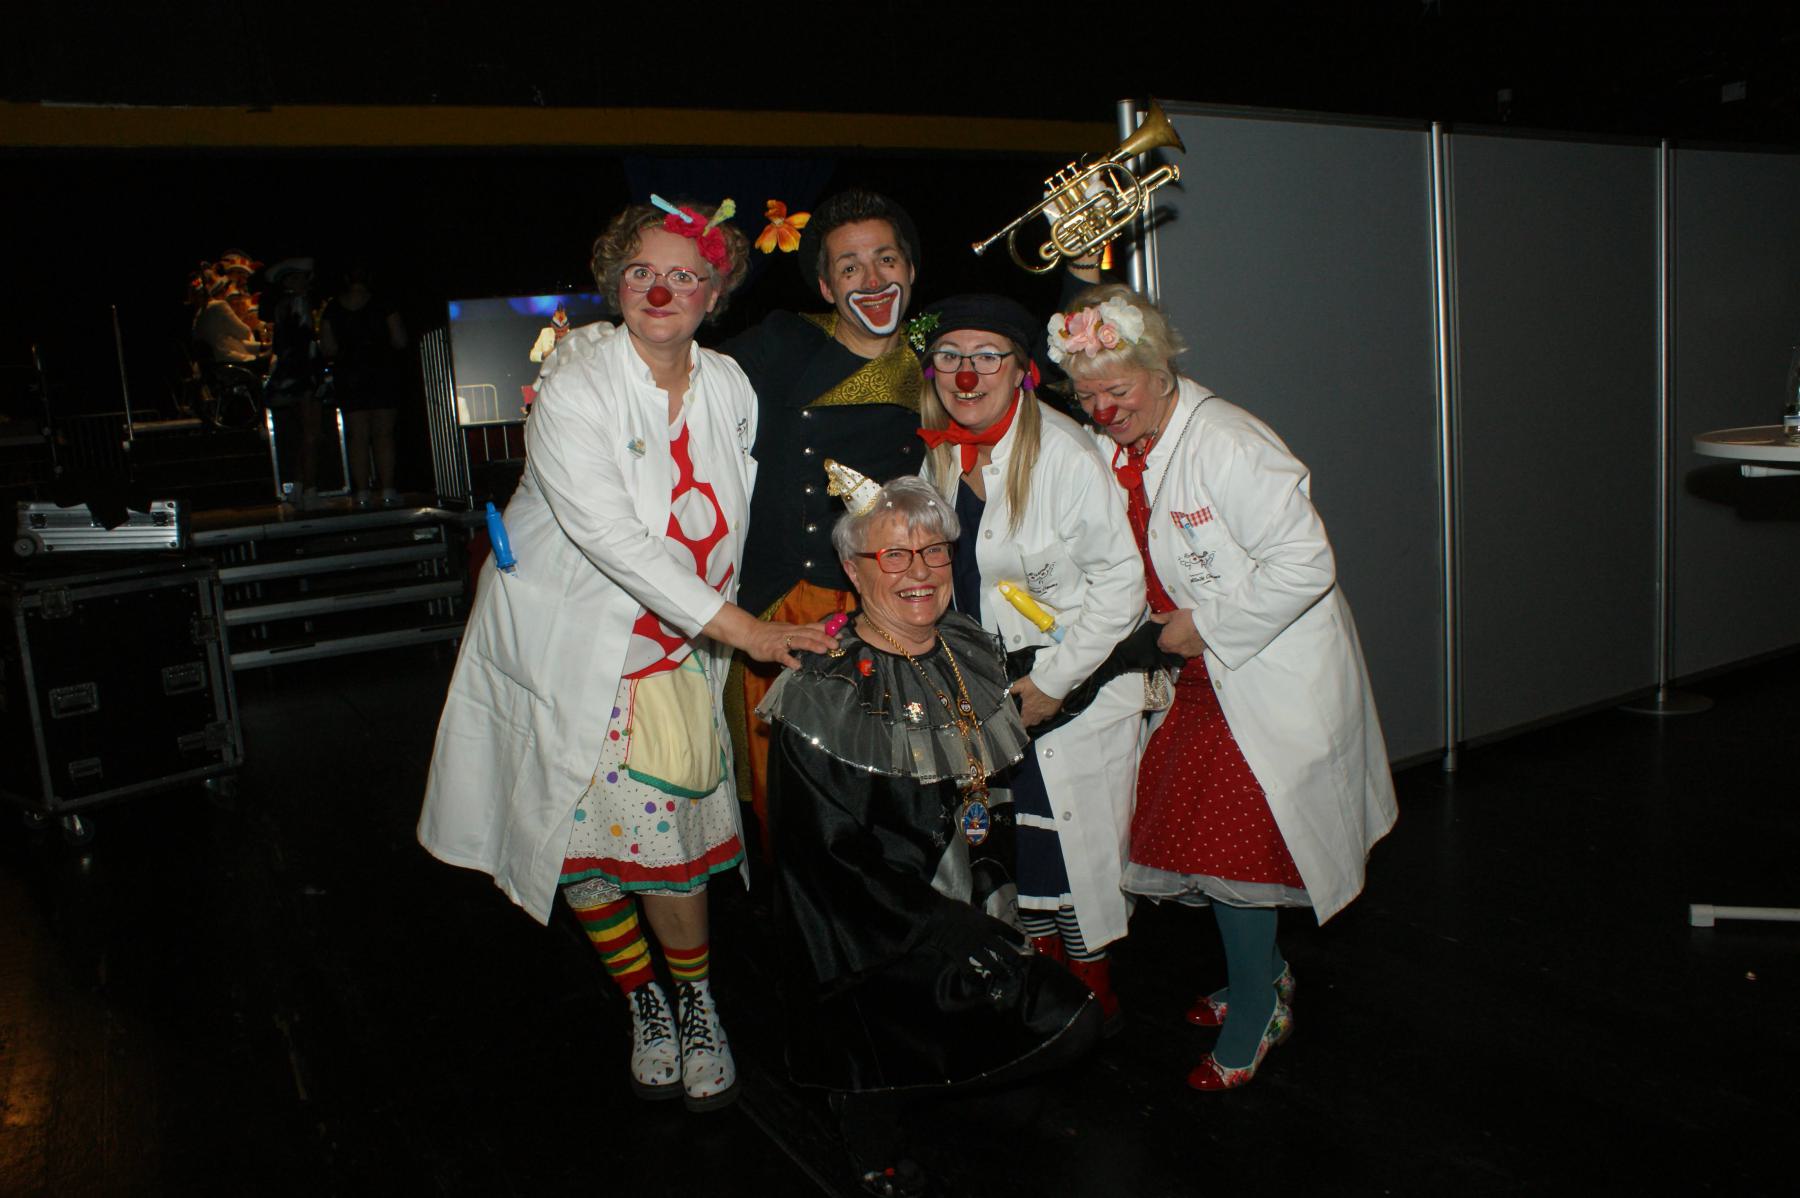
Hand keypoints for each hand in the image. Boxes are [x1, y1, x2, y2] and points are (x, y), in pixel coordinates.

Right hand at [704, 605, 839, 668]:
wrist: (749, 632)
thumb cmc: (770, 633)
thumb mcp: (788, 629)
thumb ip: (802, 633)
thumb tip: (820, 636)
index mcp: (795, 629)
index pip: (814, 627)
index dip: (828, 630)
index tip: (842, 634)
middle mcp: (791, 633)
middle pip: (810, 634)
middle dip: (824, 638)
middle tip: (836, 645)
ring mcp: (781, 641)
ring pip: (798, 642)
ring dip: (811, 645)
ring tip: (823, 650)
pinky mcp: (772, 651)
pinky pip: (782, 656)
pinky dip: (789, 660)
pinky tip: (797, 666)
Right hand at [926, 910, 1025, 1003]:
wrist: (937, 913)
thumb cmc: (953, 908)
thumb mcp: (971, 909)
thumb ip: (979, 917)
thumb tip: (980, 918)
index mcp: (987, 922)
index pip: (1006, 930)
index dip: (1016, 937)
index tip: (1023, 941)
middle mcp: (984, 936)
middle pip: (1004, 950)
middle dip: (1014, 959)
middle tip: (1021, 965)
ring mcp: (973, 947)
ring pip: (991, 964)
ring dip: (1000, 972)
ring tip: (1005, 978)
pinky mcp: (960, 956)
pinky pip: (969, 972)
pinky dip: (974, 980)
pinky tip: (979, 986)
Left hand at [1010, 675, 1063, 728]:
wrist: (1053, 680)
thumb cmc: (1036, 683)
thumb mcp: (1021, 684)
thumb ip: (1012, 690)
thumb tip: (1005, 693)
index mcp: (1028, 710)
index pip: (1022, 723)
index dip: (1019, 723)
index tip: (1017, 720)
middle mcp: (1037, 715)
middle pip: (1031, 723)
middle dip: (1027, 720)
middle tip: (1025, 714)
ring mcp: (1046, 714)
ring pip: (1039, 721)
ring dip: (1035, 718)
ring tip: (1033, 712)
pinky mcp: (1054, 710)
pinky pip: (1048, 716)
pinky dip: (1045, 715)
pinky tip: (1043, 709)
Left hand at [1150, 609, 1206, 658]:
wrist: (1205, 625)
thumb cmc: (1186, 619)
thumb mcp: (1173, 615)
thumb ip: (1161, 618)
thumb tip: (1152, 617)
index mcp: (1165, 641)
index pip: (1159, 644)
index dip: (1162, 638)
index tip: (1167, 633)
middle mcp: (1172, 650)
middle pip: (1167, 650)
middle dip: (1169, 644)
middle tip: (1175, 636)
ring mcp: (1184, 654)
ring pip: (1178, 653)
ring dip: (1178, 648)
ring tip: (1184, 639)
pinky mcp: (1194, 654)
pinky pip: (1188, 653)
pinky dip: (1189, 649)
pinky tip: (1192, 642)